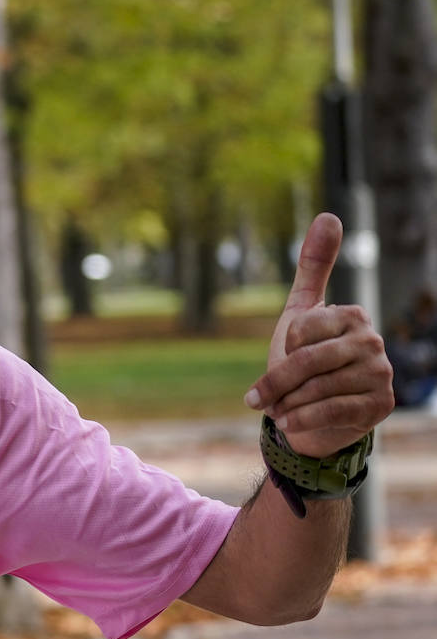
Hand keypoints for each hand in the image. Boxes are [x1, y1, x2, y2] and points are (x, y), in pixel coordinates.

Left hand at [244, 213, 393, 457]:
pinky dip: (301, 420)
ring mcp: (381, 375)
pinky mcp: (380, 406)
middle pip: (306, 362)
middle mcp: (373, 342)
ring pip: (316, 389)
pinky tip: (289, 424)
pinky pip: (330, 410)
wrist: (315, 413)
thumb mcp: (300, 313)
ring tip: (279, 409)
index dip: (282, 348)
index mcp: (353, 316)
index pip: (298, 330)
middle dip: (276, 383)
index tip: (285, 356)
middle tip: (257, 398)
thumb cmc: (304, 359)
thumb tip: (330, 215)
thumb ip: (313, 268)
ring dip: (286, 404)